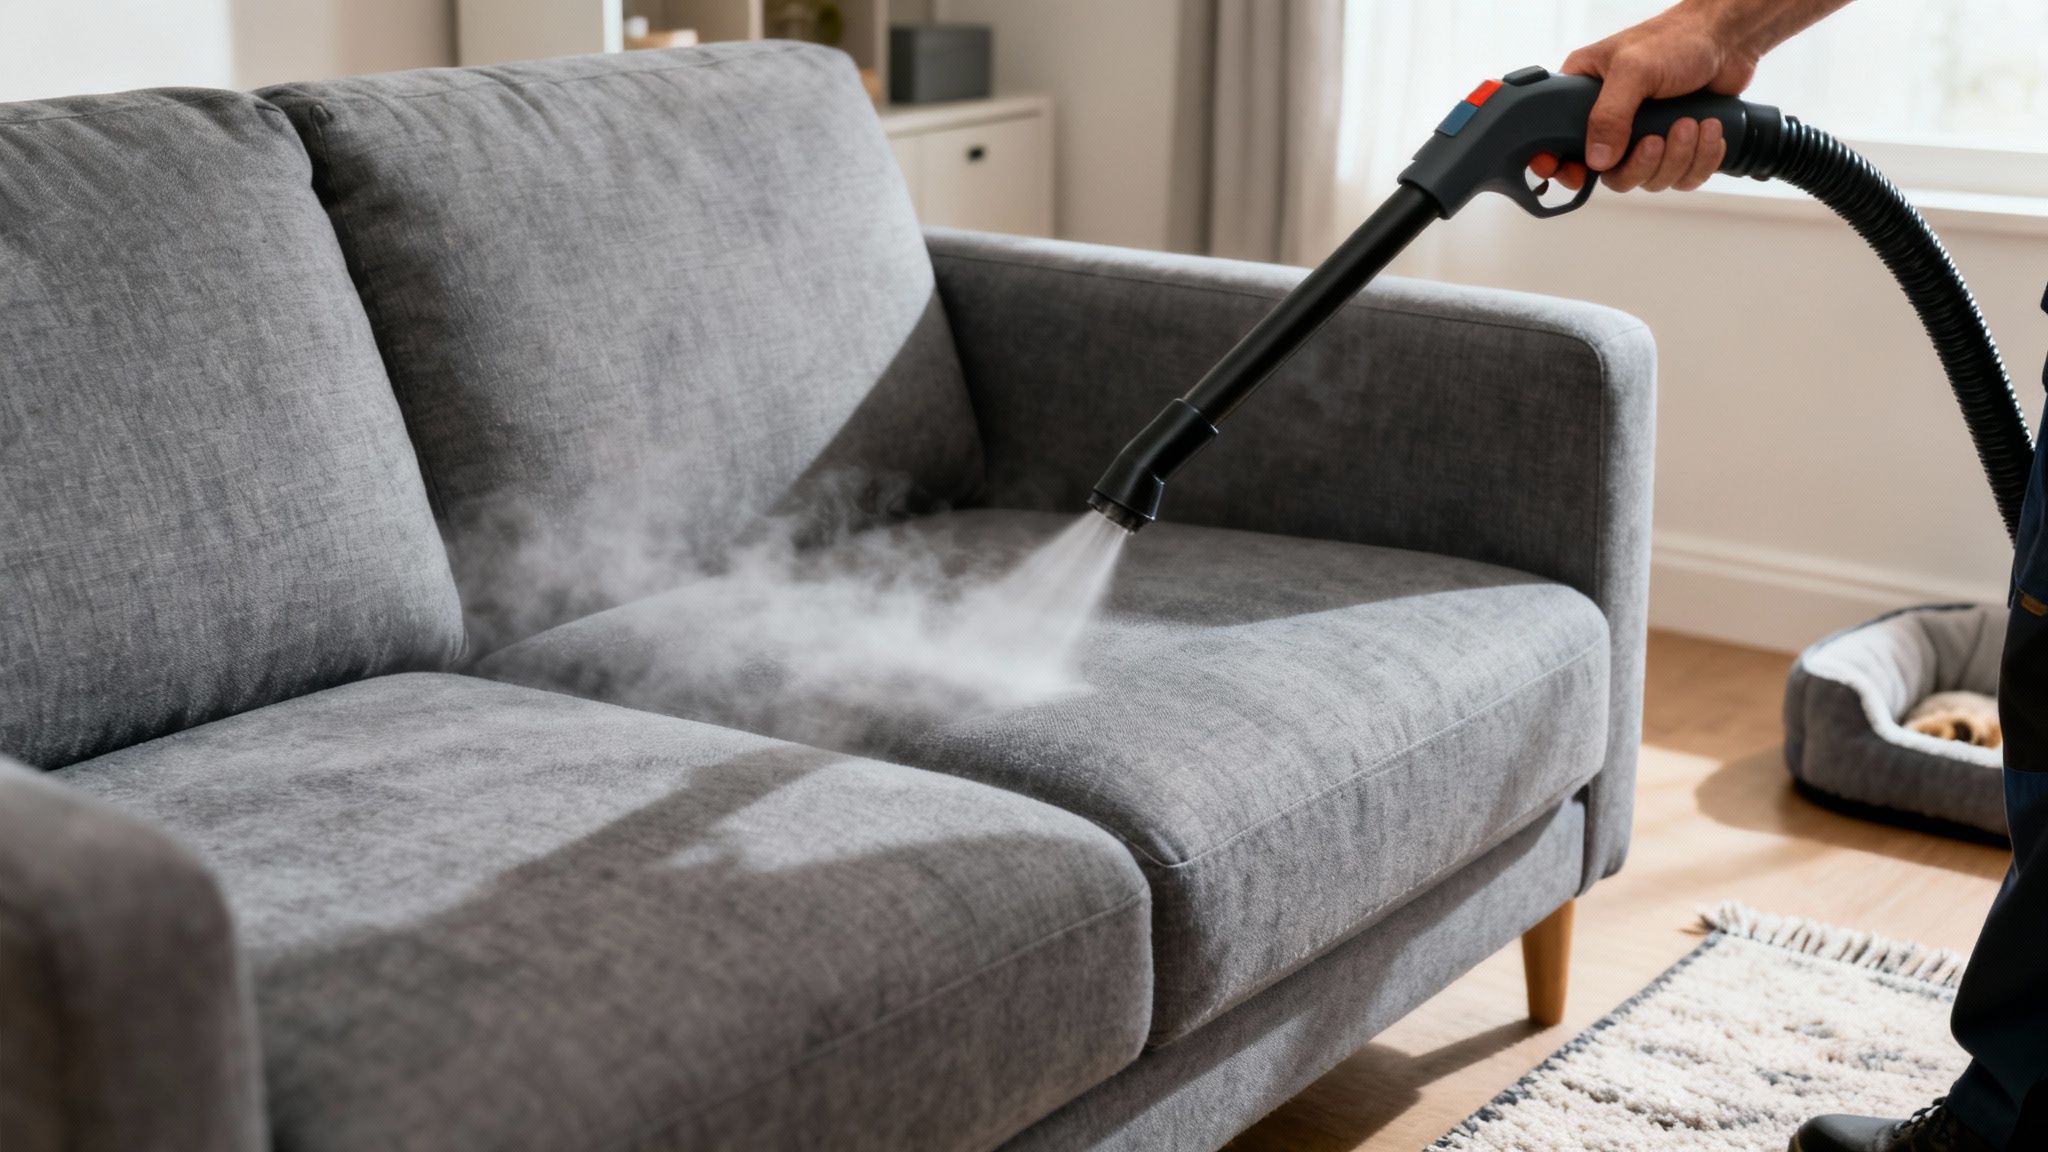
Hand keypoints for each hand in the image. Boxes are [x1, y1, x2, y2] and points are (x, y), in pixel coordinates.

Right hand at [1538, 0, 1761, 192]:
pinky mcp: (1677, 145)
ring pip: (1650, 179)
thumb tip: (1597, 160)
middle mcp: (1612, 120)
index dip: (1565, 167)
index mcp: (1585, 96)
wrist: (1728, 37)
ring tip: (1692, 123)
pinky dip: (1700, 160)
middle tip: (1658, 138)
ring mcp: (1645, 136)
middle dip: (1642, 164)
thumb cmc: (1677, 38)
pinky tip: (1708, 130)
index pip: (1560, 144)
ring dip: (1678, 158)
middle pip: (1612, 175)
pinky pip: (1682, 176)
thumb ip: (1609, 115)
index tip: (1576, 175)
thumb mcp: (1633, 70)